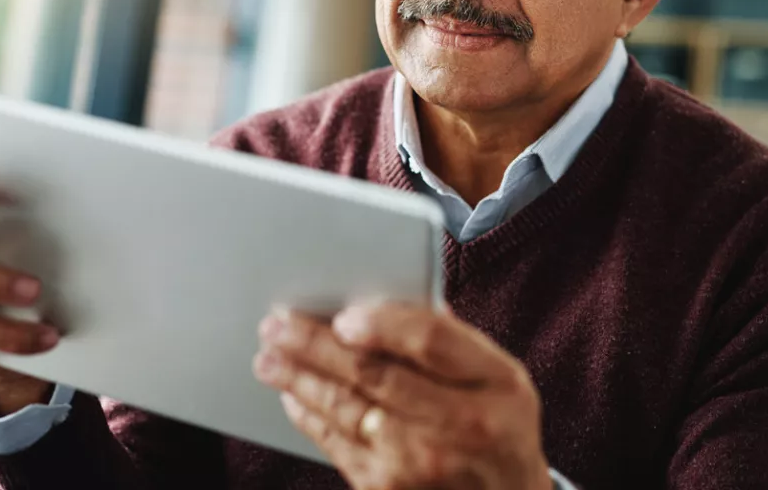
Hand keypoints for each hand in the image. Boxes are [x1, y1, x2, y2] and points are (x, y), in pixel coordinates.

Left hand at [253, 304, 551, 489]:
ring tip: (269, 358)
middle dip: (318, 346)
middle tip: (277, 325)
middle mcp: (463, 425)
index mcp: (496, 381)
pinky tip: (293, 395)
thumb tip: (381, 297)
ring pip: (348, 411)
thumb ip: (449, 338)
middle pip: (378, 375)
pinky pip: (339, 445)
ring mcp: (424, 463)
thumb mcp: (498, 376)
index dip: (383, 325)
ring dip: (300, 380)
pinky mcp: (390, 489)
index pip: (432, 342)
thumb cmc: (498, 425)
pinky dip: (311, 417)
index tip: (342, 315)